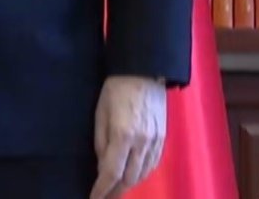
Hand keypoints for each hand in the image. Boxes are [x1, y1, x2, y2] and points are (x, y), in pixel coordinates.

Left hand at [90, 75, 166, 198]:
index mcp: (122, 135)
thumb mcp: (100, 113)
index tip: (93, 198)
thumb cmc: (115, 89)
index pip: (111, 172)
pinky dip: (142, 173)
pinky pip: (153, 164)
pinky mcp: (164, 138)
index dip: (102, 189)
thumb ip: (101, 141)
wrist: (144, 72)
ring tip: (116, 188)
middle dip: (115, 190)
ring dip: (129, 184)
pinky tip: (134, 174)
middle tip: (104, 196)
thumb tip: (102, 166)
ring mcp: (155, 141)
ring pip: (143, 174)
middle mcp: (142, 143)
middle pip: (129, 178)